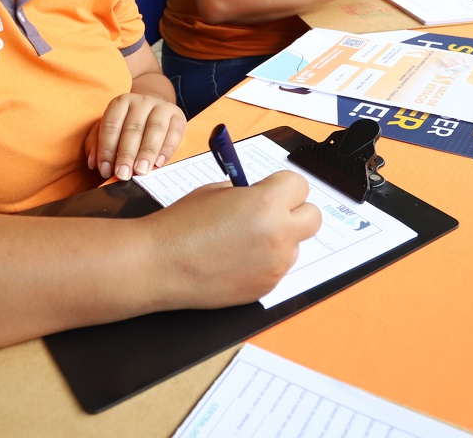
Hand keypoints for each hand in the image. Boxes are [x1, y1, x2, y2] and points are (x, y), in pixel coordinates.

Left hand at [85, 93, 185, 180]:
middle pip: (133, 128)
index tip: (105, 170)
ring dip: (147, 152)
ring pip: (155, 129)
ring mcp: (161, 106)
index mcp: (121, 102)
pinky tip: (159, 163)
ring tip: (141, 171)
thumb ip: (98, 144)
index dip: (107, 149)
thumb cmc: (128, 125)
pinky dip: (167, 149)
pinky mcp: (178, 115)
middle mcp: (141, 101)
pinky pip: (174, 132)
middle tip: (123, 175)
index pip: (111, 125)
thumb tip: (94, 163)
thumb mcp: (110, 130)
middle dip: (126, 154)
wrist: (154, 110)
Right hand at [145, 171, 320, 308]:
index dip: (283, 187)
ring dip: (279, 240)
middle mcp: (277, 235)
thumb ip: (249, 192)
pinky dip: (264, 262)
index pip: (300, 186)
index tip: (272, 190)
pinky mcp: (265, 287)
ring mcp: (274, 265)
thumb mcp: (217, 192)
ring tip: (243, 241)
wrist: (159, 263)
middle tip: (271, 213)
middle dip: (295, 212)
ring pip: (295, 246)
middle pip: (313, 217)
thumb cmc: (181, 225)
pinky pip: (278, 268)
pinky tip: (236, 260)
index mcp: (265, 204)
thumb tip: (266, 196)